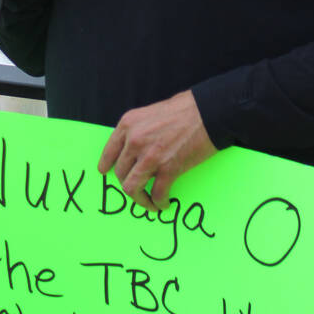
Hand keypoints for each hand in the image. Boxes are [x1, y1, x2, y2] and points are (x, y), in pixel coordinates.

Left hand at [98, 90, 216, 210]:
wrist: (209, 112)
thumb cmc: (184, 109)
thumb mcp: (150, 113)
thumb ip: (138, 130)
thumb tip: (134, 149)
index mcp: (128, 124)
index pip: (109, 151)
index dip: (106, 164)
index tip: (105, 172)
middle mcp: (134, 141)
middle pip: (120, 173)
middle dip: (128, 184)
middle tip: (138, 189)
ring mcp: (150, 156)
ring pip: (132, 187)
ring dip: (139, 199)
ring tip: (148, 203)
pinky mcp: (169, 169)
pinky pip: (157, 193)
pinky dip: (158, 203)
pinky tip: (163, 204)